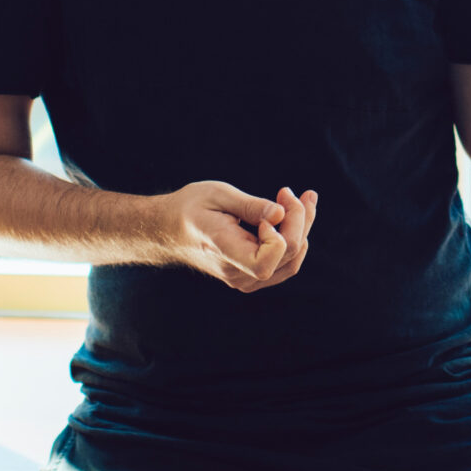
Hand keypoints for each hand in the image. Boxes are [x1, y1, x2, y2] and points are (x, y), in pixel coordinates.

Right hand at [161, 181, 316, 292]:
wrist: (168, 229)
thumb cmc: (189, 208)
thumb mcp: (216, 195)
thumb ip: (250, 205)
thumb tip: (280, 214)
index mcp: (223, 251)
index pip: (265, 262)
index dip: (278, 236)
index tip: (268, 212)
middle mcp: (236, 273)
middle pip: (287, 255)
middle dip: (300, 219)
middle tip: (288, 191)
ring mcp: (244, 279)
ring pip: (291, 261)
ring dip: (302, 228)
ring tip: (302, 198)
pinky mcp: (251, 276)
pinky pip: (284, 264)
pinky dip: (294, 238)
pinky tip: (293, 215)